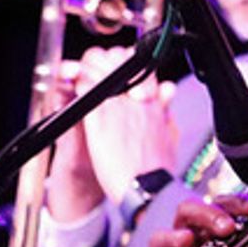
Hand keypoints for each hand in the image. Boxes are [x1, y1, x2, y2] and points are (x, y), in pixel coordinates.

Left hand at [46, 47, 176, 219]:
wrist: (146, 189)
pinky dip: (78, 83)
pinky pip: (83, 86)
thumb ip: (166, 110)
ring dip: (88, 68)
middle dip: (104, 60)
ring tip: (85, 79)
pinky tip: (77, 91)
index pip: (139, 64)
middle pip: (117, 57)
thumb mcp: (170, 135)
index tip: (116, 70)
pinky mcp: (97, 118)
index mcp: (154, 102)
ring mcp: (116, 106)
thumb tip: (168, 93)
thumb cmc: (157, 169)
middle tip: (97, 72)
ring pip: (97, 65)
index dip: (124, 61)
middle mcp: (136, 99)